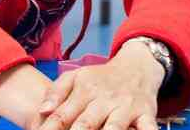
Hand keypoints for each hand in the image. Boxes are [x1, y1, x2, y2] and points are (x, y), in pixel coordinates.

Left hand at [37, 41, 164, 129]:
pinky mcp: (146, 114)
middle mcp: (105, 100)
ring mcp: (126, 108)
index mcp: (85, 90)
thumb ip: (57, 91)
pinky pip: (148, 128)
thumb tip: (42, 111)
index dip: (49, 129)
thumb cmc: (101, 78)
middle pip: (85, 124)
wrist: (137, 67)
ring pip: (114, 128)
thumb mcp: (77, 77)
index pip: (62, 115)